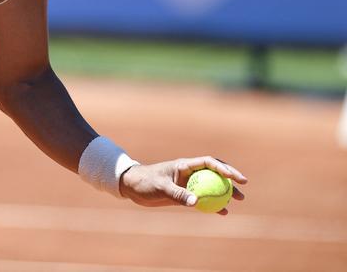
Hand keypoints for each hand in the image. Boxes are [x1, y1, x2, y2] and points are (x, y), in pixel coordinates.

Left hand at [120, 156, 246, 215]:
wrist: (132, 187)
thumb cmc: (145, 182)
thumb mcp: (161, 188)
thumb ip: (178, 195)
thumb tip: (196, 202)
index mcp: (184, 165)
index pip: (208, 163)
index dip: (223, 168)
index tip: (235, 177)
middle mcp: (189, 172)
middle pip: (214, 173)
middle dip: (230, 178)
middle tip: (243, 186)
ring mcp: (187, 183)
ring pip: (211, 186)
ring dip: (224, 191)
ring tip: (238, 200)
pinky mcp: (184, 194)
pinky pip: (202, 198)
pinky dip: (213, 204)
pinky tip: (223, 212)